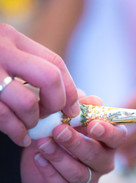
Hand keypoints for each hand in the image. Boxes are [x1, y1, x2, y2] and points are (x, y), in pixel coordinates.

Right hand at [0, 24, 78, 146]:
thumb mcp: (9, 58)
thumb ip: (36, 71)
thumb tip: (75, 101)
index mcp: (13, 40)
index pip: (56, 63)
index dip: (70, 89)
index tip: (73, 109)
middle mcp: (1, 51)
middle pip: (49, 77)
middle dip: (57, 103)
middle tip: (52, 115)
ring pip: (27, 102)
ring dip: (34, 120)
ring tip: (31, 125)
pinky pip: (5, 117)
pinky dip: (18, 133)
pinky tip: (22, 137)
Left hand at [20, 96, 126, 182]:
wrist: (35, 154)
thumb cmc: (58, 129)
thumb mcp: (67, 111)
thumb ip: (81, 104)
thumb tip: (93, 101)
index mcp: (108, 140)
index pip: (118, 137)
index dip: (108, 132)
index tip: (93, 125)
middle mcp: (103, 162)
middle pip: (97, 156)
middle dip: (77, 143)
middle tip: (59, 130)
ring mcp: (88, 181)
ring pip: (80, 174)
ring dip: (60, 157)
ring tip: (43, 144)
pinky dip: (49, 173)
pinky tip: (38, 159)